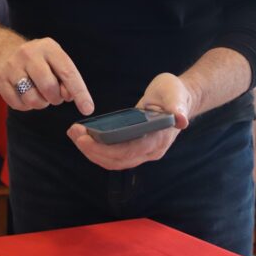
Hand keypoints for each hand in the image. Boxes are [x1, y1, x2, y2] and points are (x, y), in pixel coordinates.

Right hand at [0, 37, 93, 115]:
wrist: (3, 50)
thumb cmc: (37, 60)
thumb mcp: (54, 61)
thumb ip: (66, 78)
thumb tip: (68, 96)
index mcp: (48, 47)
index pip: (68, 73)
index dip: (80, 93)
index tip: (87, 109)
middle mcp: (29, 54)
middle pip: (49, 87)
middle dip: (55, 99)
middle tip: (53, 96)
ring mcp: (13, 65)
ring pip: (32, 99)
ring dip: (39, 104)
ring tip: (38, 95)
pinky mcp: (0, 78)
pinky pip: (18, 104)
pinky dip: (25, 106)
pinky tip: (24, 95)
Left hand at [66, 73, 192, 169]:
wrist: (178, 99)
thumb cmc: (174, 94)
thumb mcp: (175, 94)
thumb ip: (176, 106)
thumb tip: (181, 120)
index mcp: (159, 140)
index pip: (129, 151)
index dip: (106, 149)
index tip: (85, 139)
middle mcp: (151, 151)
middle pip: (118, 160)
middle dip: (93, 151)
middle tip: (74, 134)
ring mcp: (143, 152)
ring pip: (114, 161)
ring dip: (92, 152)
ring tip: (74, 134)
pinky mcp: (134, 148)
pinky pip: (113, 155)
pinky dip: (97, 149)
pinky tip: (84, 137)